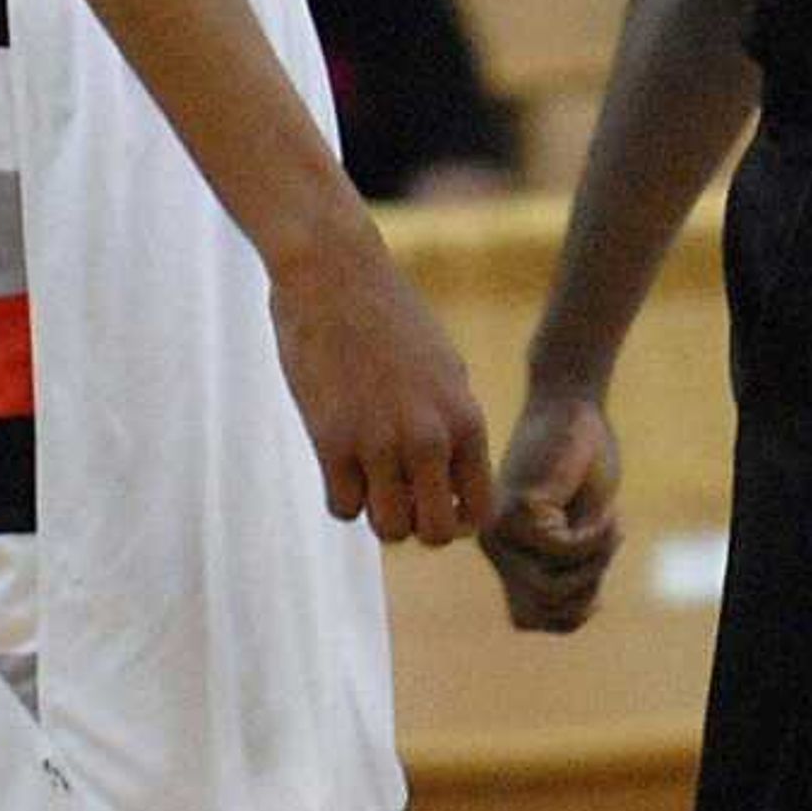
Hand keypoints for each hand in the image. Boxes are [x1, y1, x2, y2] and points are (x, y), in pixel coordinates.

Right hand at [267, 221, 496, 546]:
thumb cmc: (392, 320)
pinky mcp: (331, 442)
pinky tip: (340, 464)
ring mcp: (380, 443)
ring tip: (371, 479)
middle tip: (401, 495)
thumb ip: (453, 427)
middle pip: (435, 533)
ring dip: (379, 514)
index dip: (459, 518)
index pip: (480, 511)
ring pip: (388, 530)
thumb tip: (452, 487)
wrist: (336, 277)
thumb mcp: (445, 370)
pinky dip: (343, 496)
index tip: (437, 502)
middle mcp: (430, 438)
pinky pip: (343, 508)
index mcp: (466, 419)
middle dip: (419, 524)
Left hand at [481, 388, 623, 631]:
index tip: (600, 580)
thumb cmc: (583, 463)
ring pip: (551, 585)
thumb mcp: (584, 529)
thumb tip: (579, 614)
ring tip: (613, 527)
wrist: (574, 403)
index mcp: (507, 554)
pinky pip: (562, 549)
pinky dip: (595, 538)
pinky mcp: (519, 508)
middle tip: (612, 545)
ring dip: (595, 563)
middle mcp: (495, 546)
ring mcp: (502, 529)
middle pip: (544, 608)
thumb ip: (573, 571)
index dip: (572, 612)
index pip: (530, 617)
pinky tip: (609, 512)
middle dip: (589, 588)